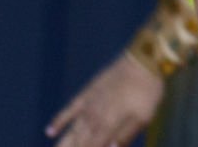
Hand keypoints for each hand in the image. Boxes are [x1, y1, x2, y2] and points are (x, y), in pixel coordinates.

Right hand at [45, 53, 163, 146]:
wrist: (143, 60)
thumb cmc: (148, 91)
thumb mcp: (144, 117)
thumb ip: (125, 136)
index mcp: (108, 125)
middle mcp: (94, 117)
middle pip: (78, 143)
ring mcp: (89, 105)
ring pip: (72, 130)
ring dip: (63, 144)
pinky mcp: (88, 92)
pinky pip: (69, 109)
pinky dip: (59, 120)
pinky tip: (50, 131)